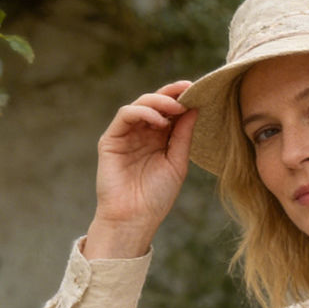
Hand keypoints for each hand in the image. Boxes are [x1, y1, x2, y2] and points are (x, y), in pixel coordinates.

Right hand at [85, 81, 197, 258]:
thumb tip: (194, 108)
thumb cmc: (157, 197)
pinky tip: (158, 120)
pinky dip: (142, 112)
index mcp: (160, 140)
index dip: (181, 99)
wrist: (134, 219)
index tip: (197, 90)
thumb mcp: (177, 163)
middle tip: (187, 89)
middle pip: (155, 103)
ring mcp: (126, 135)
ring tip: (175, 107)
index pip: (170, 112)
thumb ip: (183, 136)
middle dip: (171, 93)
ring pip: (140, 104)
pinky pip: (125, 115)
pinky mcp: (111, 139)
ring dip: (158, 101)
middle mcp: (143, 134)